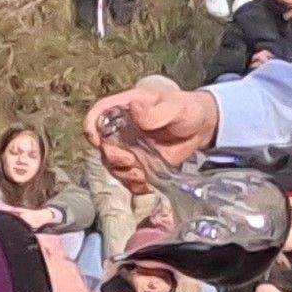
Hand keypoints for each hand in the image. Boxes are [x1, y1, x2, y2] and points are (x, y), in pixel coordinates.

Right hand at [85, 79, 221, 189]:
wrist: (200, 128)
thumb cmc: (186, 110)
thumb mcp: (175, 107)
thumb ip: (155, 112)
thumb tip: (134, 109)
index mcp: (125, 107)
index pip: (98, 114)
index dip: (91, 127)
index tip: (97, 140)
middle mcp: (121, 129)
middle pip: (102, 145)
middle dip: (113, 156)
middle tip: (132, 160)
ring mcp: (129, 148)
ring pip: (112, 165)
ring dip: (124, 173)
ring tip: (142, 173)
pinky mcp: (139, 165)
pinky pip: (128, 179)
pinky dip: (134, 185)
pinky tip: (146, 183)